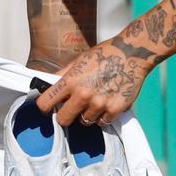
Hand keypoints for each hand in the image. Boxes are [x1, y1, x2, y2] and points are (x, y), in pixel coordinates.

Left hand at [34, 39, 153, 126]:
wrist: (132, 53)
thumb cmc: (105, 54)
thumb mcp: (79, 61)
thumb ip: (63, 75)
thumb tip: (48, 83)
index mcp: (71, 81)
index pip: (45, 103)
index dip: (44, 107)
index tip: (47, 107)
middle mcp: (83, 95)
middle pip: (63, 120)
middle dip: (64, 116)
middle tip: (70, 110)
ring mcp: (99, 104)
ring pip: (84, 122)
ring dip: (86, 115)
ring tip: (93, 102)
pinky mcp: (115, 109)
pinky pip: (102, 122)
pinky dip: (103, 116)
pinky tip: (105, 104)